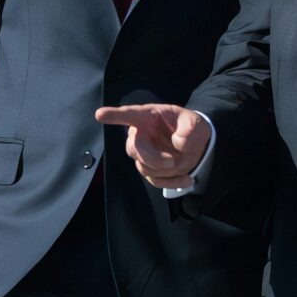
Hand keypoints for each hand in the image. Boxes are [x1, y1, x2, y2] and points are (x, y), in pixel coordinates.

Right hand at [91, 104, 211, 190]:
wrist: (197, 145)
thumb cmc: (191, 128)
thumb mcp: (196, 123)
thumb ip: (190, 129)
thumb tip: (178, 142)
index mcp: (149, 117)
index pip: (129, 115)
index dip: (114, 115)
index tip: (100, 114)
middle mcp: (141, 134)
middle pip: (134, 149)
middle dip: (153, 158)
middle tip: (172, 160)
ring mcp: (144, 153)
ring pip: (143, 167)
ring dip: (166, 170)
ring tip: (184, 163)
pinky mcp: (150, 170)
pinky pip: (155, 181)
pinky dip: (172, 182)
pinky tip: (187, 178)